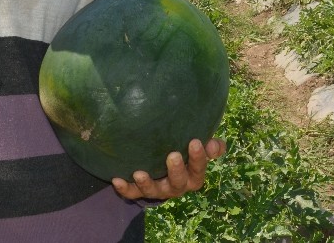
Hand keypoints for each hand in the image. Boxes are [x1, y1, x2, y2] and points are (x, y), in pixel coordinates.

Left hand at [111, 137, 226, 200]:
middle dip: (176, 170)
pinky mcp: (141, 190)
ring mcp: (159, 189)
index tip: (195, 141)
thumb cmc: (184, 151)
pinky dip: (125, 188)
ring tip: (139, 173)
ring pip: (154, 191)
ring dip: (147, 183)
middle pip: (178, 182)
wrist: (164, 167)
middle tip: (172, 155)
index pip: (199, 168)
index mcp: (192, 176)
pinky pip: (133, 193)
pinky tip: (117, 179)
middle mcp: (177, 186)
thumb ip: (209, 145)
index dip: (199, 157)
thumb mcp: (197, 148)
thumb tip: (216, 145)